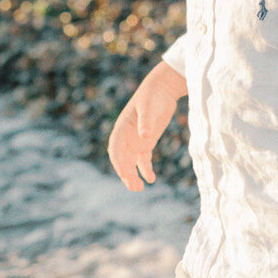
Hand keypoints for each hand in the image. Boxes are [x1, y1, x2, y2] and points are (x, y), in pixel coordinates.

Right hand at [108, 61, 184, 191]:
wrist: (162, 89)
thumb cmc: (153, 96)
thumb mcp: (149, 107)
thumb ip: (146, 122)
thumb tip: (145, 136)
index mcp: (122, 128)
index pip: (115, 149)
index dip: (119, 163)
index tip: (125, 174)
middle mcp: (126, 137)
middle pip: (122, 159)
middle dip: (126, 174)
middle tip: (134, 188)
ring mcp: (136, 140)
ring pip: (131, 162)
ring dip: (133, 175)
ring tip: (139, 189)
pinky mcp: (146, 142)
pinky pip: (143, 160)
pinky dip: (146, 169)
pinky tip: (151, 179)